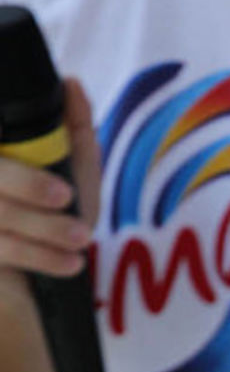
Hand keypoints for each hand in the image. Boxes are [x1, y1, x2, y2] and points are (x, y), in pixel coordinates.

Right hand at [0, 78, 100, 277]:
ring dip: (44, 228)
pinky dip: (42, 258)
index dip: (25, 174)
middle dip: (28, 184)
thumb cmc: (57, 218)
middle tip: (66, 196)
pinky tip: (71, 264)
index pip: (3, 155)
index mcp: (1, 157)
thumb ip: (74, 128)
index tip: (48, 167)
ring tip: (80, 238)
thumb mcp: (75, 172)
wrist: (44, 287)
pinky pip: (2, 252)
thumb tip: (71, 83)